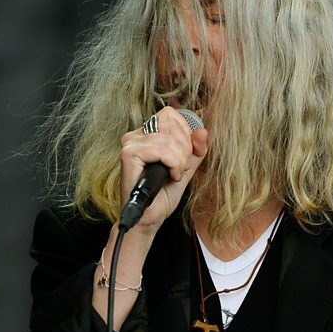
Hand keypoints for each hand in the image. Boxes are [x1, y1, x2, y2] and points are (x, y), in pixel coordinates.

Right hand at [118, 107, 208, 232]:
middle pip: (171, 123)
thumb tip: (203, 131)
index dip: (185, 133)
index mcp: (147, 133)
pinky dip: (173, 165)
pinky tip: (170, 176)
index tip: (186, 154)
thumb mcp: (186, 167)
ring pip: (168, 139)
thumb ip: (196, 149)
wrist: (150, 217)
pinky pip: (162, 150)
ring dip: (180, 161)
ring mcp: (130, 143)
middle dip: (184, 148)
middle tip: (180, 167)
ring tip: (174, 174)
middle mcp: (136, 135)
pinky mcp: (129, 154)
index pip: (171, 114)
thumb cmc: (163, 194)